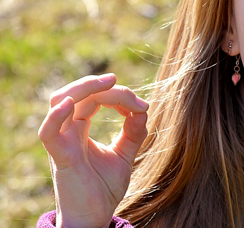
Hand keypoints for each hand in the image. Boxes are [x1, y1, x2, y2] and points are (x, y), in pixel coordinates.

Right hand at [38, 74, 148, 227]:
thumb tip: (143, 108)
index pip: (93, 99)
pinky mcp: (61, 158)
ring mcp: (62, 143)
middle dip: (97, 84)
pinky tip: (70, 104)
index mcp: (80, 129)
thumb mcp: (124, 154)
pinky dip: (56, 116)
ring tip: (105, 83)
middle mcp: (68, 132)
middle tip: (117, 81)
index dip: (117, 95)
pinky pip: (49, 133)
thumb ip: (133, 132)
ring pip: (59, 102)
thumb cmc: (103, 188)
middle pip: (75, 94)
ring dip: (82, 88)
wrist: (94, 218)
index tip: (142, 105)